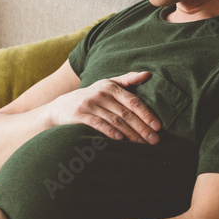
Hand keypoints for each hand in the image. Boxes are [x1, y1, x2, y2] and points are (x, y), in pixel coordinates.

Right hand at [44, 71, 160, 143]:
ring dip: (130, 134)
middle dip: (142, 128)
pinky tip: (119, 139)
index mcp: (111, 86)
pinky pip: (98, 124)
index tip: (158, 127)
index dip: (147, 114)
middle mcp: (101, 93)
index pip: (133, 102)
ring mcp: (89, 104)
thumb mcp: (107, 85)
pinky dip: (109, 131)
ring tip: (141, 144)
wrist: (59, 107)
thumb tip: (148, 74)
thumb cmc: (90, 97)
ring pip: (115, 120)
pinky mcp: (79, 114)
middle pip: (126, 113)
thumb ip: (127, 80)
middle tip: (154, 140)